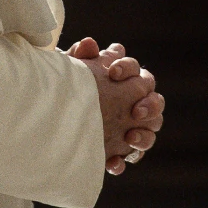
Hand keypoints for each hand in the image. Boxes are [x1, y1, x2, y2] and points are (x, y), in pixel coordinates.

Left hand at [66, 38, 164, 173]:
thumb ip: (79, 57)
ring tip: (130, 138)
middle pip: (155, 100)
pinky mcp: (125, 148)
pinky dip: (125, 159)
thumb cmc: (65, 90)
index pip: (136, 69)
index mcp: (124, 79)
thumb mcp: (69, 74)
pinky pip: (134, 155)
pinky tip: (112, 163)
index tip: (113, 74)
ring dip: (145, 134)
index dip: (128, 69)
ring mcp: (133, 125)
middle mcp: (134, 100)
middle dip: (149, 105)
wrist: (51, 123)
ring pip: (153, 128)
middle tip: (135, 111)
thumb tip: (89, 44)